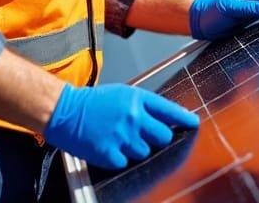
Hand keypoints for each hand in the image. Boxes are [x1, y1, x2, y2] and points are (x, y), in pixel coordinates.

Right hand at [44, 83, 199, 168]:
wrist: (65, 110)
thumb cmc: (93, 102)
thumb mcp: (122, 94)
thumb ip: (146, 106)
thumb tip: (170, 118)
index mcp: (137, 99)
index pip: (169, 110)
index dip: (184, 119)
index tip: (193, 123)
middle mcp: (133, 117)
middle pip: (163, 137)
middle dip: (157, 138)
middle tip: (143, 134)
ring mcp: (122, 136)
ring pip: (145, 152)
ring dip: (136, 149)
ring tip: (119, 138)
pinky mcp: (110, 153)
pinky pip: (126, 162)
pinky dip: (119, 158)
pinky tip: (109, 146)